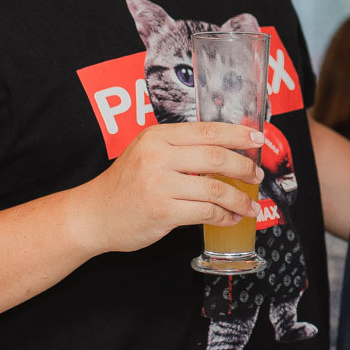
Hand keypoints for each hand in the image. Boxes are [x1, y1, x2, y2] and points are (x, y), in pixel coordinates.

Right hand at [75, 122, 265, 255]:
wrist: (93, 214)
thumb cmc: (124, 185)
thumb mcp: (145, 152)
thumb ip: (178, 148)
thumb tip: (224, 151)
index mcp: (157, 136)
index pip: (207, 130)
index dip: (237, 135)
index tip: (257, 139)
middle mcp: (157, 156)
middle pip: (216, 157)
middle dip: (244, 167)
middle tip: (257, 176)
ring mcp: (159, 185)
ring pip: (216, 189)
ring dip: (240, 198)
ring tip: (250, 205)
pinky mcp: (162, 212)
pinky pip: (206, 213)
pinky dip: (224, 217)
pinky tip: (231, 219)